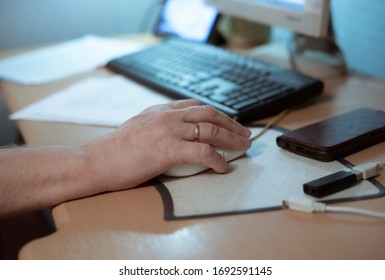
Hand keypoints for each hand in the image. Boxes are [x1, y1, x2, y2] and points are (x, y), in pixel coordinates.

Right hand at [84, 99, 251, 190]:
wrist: (97, 160)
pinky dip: (218, 159)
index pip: (195, 106)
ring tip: (243, 146)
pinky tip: (224, 166)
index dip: (216, 113)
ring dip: (231, 138)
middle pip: (208, 114)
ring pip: (210, 130)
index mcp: (159, 110)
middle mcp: (167, 116)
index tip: (227, 121)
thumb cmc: (114, 150)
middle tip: (244, 133)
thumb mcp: (137, 128)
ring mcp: (169, 131)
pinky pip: (203, 152)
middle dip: (230, 123)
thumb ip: (155, 126)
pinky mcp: (169, 149)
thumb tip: (170, 135)